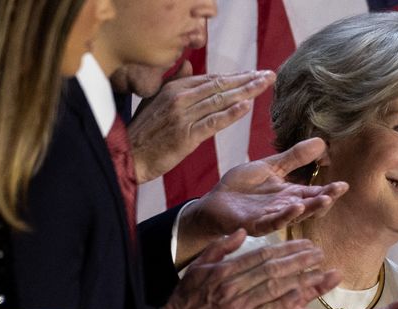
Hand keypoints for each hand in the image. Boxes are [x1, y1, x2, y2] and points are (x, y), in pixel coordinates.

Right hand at [129, 62, 274, 182]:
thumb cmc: (142, 133)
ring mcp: (183, 116)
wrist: (128, 156)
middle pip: (220, 85)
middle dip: (247, 79)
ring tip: (265, 85)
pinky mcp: (186, 135)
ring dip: (246, 91)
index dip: (235, 76)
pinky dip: (231, 113)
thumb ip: (174, 82)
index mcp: (174, 88)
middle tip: (269, 75)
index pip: (211, 79)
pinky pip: (213, 121)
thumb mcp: (155, 101)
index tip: (253, 74)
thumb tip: (189, 64)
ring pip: (220, 100)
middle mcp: (180, 98)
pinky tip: (247, 106)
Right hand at [163, 230, 340, 308]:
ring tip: (319, 270)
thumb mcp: (197, 268)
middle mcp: (232, 285)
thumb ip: (219, 248)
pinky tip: (303, 294)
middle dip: (299, 259)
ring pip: (274, 287)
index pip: (261, 254)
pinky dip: (286, 302)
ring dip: (299, 278)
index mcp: (222, 269)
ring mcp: (237, 305)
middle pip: (272, 268)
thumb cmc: (185, 301)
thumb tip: (242, 232)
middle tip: (319, 253)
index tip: (305, 244)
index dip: (286, 249)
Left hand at [177, 138, 347, 266]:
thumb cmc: (241, 187)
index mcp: (289, 194)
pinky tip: (296, 206)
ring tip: (325, 199)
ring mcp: (270, 217)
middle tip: (340, 189)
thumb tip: (321, 141)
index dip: (329, 190)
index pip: (314, 193)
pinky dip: (285, 215)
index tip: (344, 183)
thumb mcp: (270, 167)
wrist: (214, 201)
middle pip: (310, 206)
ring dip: (310, 208)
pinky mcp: (254, 224)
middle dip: (325, 199)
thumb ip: (294, 158)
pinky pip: (272, 222)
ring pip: (295, 215)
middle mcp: (284, 208)